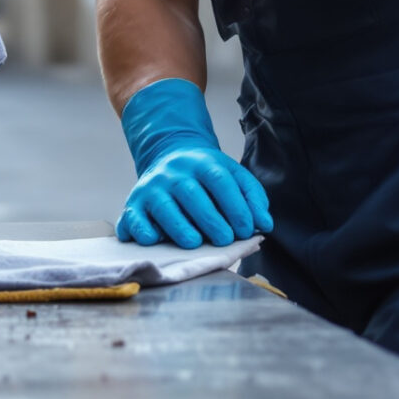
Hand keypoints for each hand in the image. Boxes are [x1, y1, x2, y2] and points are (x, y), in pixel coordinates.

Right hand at [114, 78, 271, 248]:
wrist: (169, 156)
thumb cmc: (207, 177)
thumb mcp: (233, 176)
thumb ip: (252, 198)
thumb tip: (264, 224)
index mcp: (202, 163)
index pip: (219, 181)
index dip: (235, 206)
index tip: (245, 229)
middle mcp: (174, 173)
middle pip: (190, 193)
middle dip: (209, 219)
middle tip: (224, 240)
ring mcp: (151, 187)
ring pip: (162, 206)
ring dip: (178, 226)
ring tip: (194, 243)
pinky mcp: (134, 203)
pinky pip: (133, 217)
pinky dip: (141, 230)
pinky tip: (155, 240)